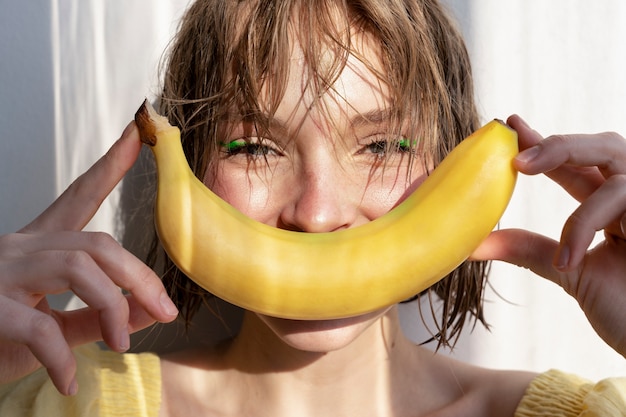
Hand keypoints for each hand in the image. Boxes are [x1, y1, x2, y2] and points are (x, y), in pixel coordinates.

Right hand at [0, 123, 177, 394]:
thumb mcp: (53, 326)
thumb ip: (98, 317)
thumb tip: (151, 310)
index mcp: (36, 246)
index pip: (78, 196)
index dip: (109, 166)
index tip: (136, 135)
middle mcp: (19, 248)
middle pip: (98, 243)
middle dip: (139, 277)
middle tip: (165, 311)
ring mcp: (0, 273)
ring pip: (78, 267)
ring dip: (112, 308)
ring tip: (122, 345)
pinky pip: (40, 327)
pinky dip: (62, 357)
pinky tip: (70, 379)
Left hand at [473, 115, 625, 355]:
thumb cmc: (625, 309)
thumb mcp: (569, 272)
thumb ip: (530, 249)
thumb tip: (476, 241)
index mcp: (613, 206)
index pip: (576, 164)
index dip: (544, 143)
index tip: (509, 125)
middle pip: (605, 146)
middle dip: (559, 144)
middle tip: (516, 155)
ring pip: (617, 163)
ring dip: (569, 171)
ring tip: (531, 187)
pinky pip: (623, 200)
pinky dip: (587, 224)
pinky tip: (569, 259)